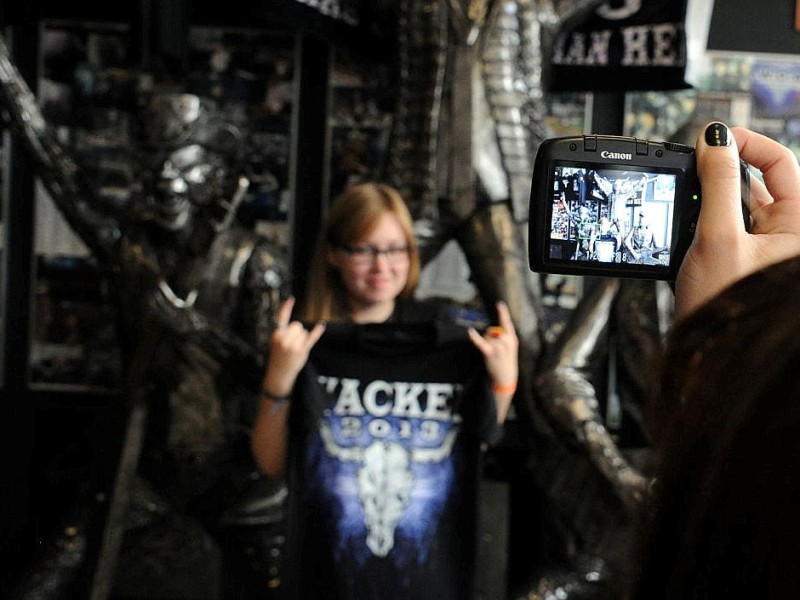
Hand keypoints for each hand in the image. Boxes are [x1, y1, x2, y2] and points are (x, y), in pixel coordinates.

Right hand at [262, 296, 325, 395]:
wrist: (278, 373)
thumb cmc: (278, 356)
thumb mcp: (276, 342)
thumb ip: (283, 331)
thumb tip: (296, 324)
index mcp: (276, 335)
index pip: (281, 318)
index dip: (286, 308)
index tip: (291, 299)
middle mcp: (283, 339)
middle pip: (297, 325)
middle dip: (297, 332)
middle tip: (291, 344)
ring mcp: (292, 345)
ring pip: (304, 332)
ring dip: (302, 339)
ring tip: (294, 350)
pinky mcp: (301, 351)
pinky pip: (311, 338)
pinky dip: (316, 332)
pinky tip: (321, 325)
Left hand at [468, 301, 518, 420]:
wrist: (506, 377)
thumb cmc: (507, 361)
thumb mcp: (512, 347)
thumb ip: (505, 337)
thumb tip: (493, 330)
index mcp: (513, 339)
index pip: (508, 323)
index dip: (503, 313)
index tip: (499, 303)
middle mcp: (507, 341)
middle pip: (493, 330)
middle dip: (490, 336)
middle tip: (493, 347)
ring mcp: (499, 347)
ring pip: (487, 336)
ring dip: (486, 342)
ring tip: (492, 353)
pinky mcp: (490, 353)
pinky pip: (481, 343)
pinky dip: (475, 337)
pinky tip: (470, 331)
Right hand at [675, 123, 799, 319]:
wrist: (708, 352)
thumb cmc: (725, 307)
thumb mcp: (718, 237)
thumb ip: (715, 183)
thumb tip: (714, 139)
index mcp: (798, 224)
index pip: (779, 162)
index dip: (745, 143)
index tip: (710, 140)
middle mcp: (785, 232)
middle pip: (753, 181)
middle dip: (719, 175)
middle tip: (690, 173)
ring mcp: (762, 246)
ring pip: (733, 205)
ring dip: (707, 202)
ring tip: (687, 213)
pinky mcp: (739, 258)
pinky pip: (721, 227)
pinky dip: (702, 223)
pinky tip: (686, 235)